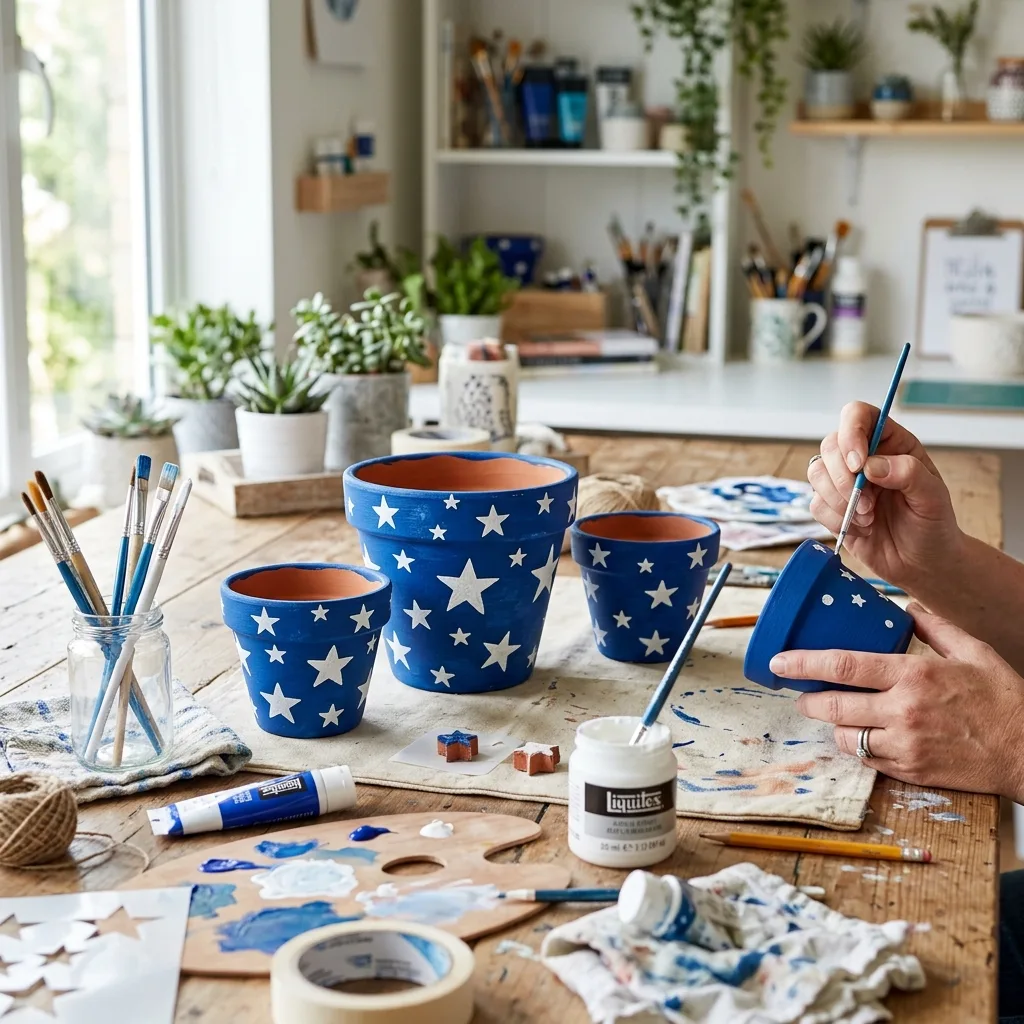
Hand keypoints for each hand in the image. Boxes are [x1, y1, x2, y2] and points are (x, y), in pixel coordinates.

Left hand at [772, 604, 1023, 801]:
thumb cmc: (1005, 700)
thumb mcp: (973, 651)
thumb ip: (935, 627)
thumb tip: (908, 607)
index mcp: (914, 675)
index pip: (844, 666)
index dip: (804, 664)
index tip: (780, 662)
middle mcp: (904, 710)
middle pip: (834, 705)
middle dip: (808, 700)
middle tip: (801, 695)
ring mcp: (905, 745)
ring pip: (846, 737)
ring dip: (834, 726)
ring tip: (834, 715)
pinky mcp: (911, 771)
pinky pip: (868, 760)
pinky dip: (860, 747)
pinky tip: (864, 736)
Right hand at [808, 402, 963, 590]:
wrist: (922, 564)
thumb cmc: (934, 526)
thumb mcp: (933, 498)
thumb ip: (908, 474)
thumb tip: (871, 465)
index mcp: (891, 443)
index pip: (858, 416)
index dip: (851, 432)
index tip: (858, 464)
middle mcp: (864, 457)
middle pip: (830, 444)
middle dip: (843, 477)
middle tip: (869, 503)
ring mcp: (844, 482)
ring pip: (817, 473)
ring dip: (839, 500)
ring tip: (868, 518)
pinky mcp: (832, 506)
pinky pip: (816, 504)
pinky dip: (836, 519)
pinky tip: (861, 528)